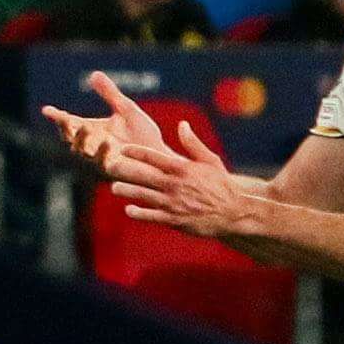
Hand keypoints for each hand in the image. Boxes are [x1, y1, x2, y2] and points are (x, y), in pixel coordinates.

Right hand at [39, 66, 161, 172]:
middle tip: (64, 119)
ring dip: (81, 139)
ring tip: (83, 126)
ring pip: (82, 151)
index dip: (57, 117)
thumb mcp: (126, 109)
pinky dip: (102, 152)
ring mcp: (101, 158)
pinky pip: (103, 162)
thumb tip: (93, 74)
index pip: (70, 123)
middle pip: (71, 138)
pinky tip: (106, 142)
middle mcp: (93, 144)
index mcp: (94, 130)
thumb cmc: (143, 135)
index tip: (46, 110)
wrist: (161, 156)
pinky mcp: (113, 169)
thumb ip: (109, 94)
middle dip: (65, 129)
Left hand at [99, 88, 258, 237]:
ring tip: (114, 187)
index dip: (137, 152)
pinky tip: (128, 209)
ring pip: (144, 196)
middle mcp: (175, 185)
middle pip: (144, 176)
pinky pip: (152, 216)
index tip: (123, 149)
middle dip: (125, 171)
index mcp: (183, 168)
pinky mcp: (175, 219)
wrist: (234, 211)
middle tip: (110, 166)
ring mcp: (174, 203)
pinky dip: (139, 213)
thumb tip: (181, 124)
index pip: (155, 157)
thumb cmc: (222, 184)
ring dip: (128, 191)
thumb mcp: (210, 160)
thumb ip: (192, 143)